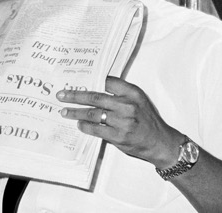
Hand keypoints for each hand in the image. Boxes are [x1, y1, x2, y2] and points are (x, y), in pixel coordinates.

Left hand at [56, 76, 182, 167]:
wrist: (160, 143)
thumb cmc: (147, 120)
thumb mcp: (139, 100)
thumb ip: (121, 92)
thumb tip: (95, 86)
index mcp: (133, 93)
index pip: (108, 81)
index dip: (90, 79)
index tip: (75, 79)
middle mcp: (128, 105)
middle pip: (95, 97)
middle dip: (74, 95)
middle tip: (61, 95)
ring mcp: (123, 122)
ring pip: (92, 113)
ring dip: (75, 112)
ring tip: (64, 111)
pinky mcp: (118, 136)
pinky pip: (96, 129)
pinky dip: (85, 126)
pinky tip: (78, 123)